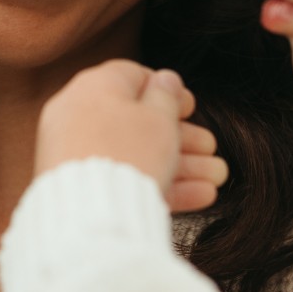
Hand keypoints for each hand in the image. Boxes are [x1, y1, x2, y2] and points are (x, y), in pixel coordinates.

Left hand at [34, 60, 228, 211]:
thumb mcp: (159, 118)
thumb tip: (166, 79)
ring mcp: (77, 152)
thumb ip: (166, 96)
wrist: (93, 213)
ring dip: (180, 164)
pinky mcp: (82, 185)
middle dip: (181, 136)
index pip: (132, 77)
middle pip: (139, 121)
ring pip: (136, 152)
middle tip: (208, 147)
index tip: (189, 107)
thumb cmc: (129, 153)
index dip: (167, 90)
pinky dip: (159, 182)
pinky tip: (199, 195)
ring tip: (215, 177)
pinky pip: (123, 177)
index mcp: (94, 86)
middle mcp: (79, 115)